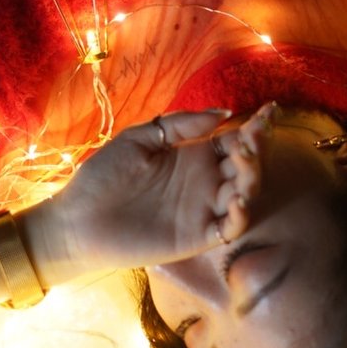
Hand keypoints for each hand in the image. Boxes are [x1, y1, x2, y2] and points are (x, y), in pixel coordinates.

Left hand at [33, 106, 273, 275]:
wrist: (77, 220)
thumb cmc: (102, 177)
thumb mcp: (139, 138)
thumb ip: (179, 125)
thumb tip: (223, 113)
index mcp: (192, 156)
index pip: (234, 140)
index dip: (255, 126)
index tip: (269, 110)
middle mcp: (204, 182)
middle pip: (246, 166)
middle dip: (256, 149)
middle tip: (250, 138)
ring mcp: (202, 210)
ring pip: (244, 194)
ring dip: (251, 177)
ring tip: (243, 161)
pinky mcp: (196, 236)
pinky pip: (228, 227)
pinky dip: (239, 215)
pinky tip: (236, 200)